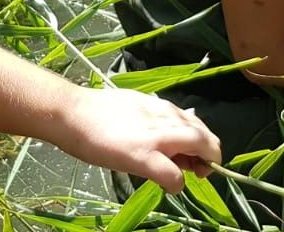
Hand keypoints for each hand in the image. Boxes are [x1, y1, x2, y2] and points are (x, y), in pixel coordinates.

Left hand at [51, 87, 219, 193]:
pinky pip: (172, 114)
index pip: (207, 145)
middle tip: (189, 168)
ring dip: (191, 141)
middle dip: (204, 151)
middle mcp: (168, 115)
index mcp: (169, 131)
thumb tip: (180, 182)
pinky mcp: (145, 100)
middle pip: (202, 132)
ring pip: (188, 122)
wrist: (72, 112)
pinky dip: (176, 129)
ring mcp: (157, 105)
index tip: (198, 175)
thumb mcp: (135, 164)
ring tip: (174, 156)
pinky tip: (160, 138)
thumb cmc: (101, 142)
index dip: (210, 162)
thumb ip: (164, 173)